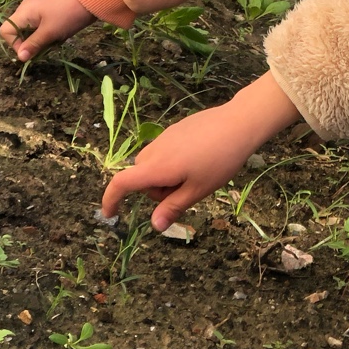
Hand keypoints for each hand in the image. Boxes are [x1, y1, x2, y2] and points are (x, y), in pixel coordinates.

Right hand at [0, 0, 95, 60]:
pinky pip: (39, 25)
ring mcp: (37, 7)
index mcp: (24, 11)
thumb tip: (20, 58)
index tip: (30, 51)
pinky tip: (58, 34)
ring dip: (39, 38)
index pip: (6, 30)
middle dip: (29, 42)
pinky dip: (46, 32)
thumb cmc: (68, 15)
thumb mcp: (50, 33)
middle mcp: (27, 7)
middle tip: (45, 47)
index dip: (14, 44)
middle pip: (17, 30)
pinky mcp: (47, 9)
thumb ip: (33, 45)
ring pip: (30, 29)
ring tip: (54, 40)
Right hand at [101, 71, 302, 231]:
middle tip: (187, 190)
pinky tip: (200, 158)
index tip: (109, 215)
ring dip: (165, 176)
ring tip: (197, 174)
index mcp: (156, 167)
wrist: (239, 123)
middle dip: (157, 190)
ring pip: (153, 164)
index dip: (110, 200)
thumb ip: (173, 207)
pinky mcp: (176, 129)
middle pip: (141, 177)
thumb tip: (154, 225)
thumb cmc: (220, 161)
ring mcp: (164, 136)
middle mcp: (154, 150)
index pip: (121, 183)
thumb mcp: (198, 190)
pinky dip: (173, 162)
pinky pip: (164, 151)